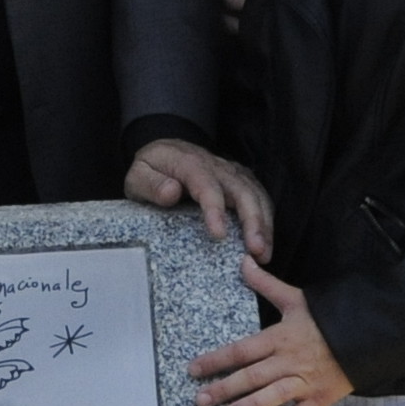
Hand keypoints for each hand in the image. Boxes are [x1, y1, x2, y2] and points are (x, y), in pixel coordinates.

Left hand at [126, 138, 272, 261]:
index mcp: (189, 163)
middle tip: (256, 251)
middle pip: (241, 189)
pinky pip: (259, 197)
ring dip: (264, 224)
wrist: (166, 151)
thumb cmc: (151, 169)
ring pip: (255, 193)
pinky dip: (266, 219)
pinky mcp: (240, 180)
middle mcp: (215, 165)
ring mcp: (231, 172)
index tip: (219, 234)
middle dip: (252, 220)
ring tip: (264, 254)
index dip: (215, 209)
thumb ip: (150, 184)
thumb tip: (171, 193)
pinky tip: (266, 243)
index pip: (206, 184)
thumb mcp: (138, 175)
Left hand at [189, 256, 351, 405]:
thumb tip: (244, 260)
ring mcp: (304, 382)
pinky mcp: (320, 398)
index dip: (216, 360)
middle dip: (224, 388)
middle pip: (251, 376)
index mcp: (279, 337)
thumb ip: (265, 283)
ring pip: (273, 397)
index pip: (241, 350)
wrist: (367, 335)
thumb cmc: (327, 316)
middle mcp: (288, 362)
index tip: (193, 369)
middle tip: (199, 399)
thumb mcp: (295, 297)